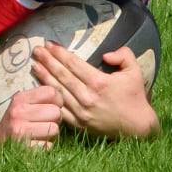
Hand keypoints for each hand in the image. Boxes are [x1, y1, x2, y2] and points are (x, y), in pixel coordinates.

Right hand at [0, 85, 62, 149]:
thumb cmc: (16, 121)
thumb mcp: (23, 103)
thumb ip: (41, 97)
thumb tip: (64, 96)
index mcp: (20, 99)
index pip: (51, 92)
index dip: (57, 100)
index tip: (51, 106)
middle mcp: (18, 112)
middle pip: (56, 112)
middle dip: (55, 119)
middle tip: (45, 122)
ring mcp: (20, 131)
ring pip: (54, 129)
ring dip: (51, 133)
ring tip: (40, 132)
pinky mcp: (24, 148)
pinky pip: (48, 145)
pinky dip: (45, 145)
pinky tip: (35, 143)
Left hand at [32, 42, 159, 140]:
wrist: (138, 128)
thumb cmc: (135, 97)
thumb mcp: (135, 71)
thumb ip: (123, 55)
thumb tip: (105, 54)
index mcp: (99, 82)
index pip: (73, 64)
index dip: (60, 53)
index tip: (49, 44)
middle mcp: (87, 97)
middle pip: (62, 75)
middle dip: (47, 61)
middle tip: (36, 50)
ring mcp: (81, 112)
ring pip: (58, 91)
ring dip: (44, 77)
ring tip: (34, 65)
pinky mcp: (79, 124)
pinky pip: (60, 109)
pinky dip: (50, 99)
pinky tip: (40, 90)